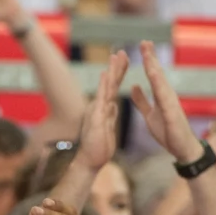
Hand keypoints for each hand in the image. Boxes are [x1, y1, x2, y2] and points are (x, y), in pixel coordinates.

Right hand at [75, 51, 128, 173]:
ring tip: (115, 57)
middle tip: (122, 51)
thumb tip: (113, 105)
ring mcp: (96, 111)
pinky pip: (101, 99)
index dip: (120, 74)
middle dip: (117, 67)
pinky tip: (106, 74)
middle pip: (110, 84)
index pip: (114, 88)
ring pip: (106, 88)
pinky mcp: (96, 118)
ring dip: (111, 71)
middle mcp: (99, 107)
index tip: (126, 60)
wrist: (89, 162)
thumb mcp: (108, 127)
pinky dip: (103, 86)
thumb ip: (109, 114)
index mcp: (104, 109)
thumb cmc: (98, 148)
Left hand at [131, 42, 203, 163]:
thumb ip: (142, 101)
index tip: (142, 45)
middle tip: (145, 41)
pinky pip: (163, 98)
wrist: (183, 149)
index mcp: (161, 96)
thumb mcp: (149, 115)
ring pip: (161, 82)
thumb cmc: (169, 132)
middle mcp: (167, 96)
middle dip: (151, 57)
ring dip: (154, 67)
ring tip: (148, 54)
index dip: (148, 60)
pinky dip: (158, 86)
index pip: (153, 75)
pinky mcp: (172, 113)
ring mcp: (171, 103)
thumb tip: (134, 86)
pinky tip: (153, 76)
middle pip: (157, 73)